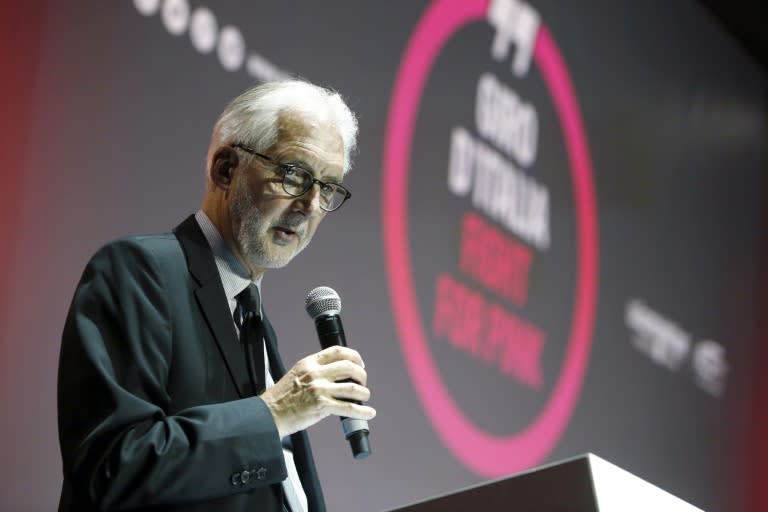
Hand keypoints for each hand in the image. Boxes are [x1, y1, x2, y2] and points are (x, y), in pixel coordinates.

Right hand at [260, 346, 375, 436]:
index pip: (338, 351)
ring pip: (353, 388)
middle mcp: (316, 373)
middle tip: (363, 382)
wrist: (268, 414)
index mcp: (310, 363)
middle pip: (350, 367)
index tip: (360, 363)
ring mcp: (319, 389)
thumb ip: (315, 371)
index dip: (354, 356)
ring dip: (364, 393)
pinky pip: (349, 407)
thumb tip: (337, 375)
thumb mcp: (297, 374)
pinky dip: (363, 411)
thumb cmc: (281, 398)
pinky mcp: (322, 406)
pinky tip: (368, 413)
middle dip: (362, 375)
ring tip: (364, 397)